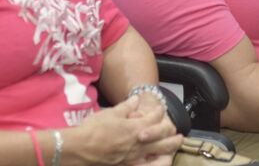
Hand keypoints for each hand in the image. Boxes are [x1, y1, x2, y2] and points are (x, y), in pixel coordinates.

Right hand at [62, 96, 181, 165]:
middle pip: (162, 137)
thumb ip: (126, 107)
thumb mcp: (110, 113)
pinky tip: (157, 161)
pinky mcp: (126, 165)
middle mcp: (138, 143)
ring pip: (158, 154)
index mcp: (135, 127)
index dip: (158, 111)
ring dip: (169, 150)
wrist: (79, 149)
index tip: (160, 108)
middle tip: (180, 134)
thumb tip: (136, 99)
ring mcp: (133, 157)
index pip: (153, 117)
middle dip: (172, 134)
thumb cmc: (93, 130)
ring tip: (175, 147)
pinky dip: (154, 164)